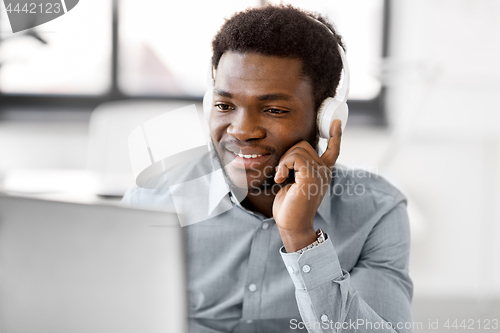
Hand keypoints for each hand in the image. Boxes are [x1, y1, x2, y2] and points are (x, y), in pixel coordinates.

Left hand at [273, 119, 341, 251]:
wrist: (292, 224)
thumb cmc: (289, 206)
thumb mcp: (295, 182)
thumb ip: (298, 168)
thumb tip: (291, 156)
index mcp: (323, 172)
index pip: (333, 150)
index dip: (335, 136)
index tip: (336, 122)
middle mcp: (324, 171)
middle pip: (304, 145)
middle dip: (288, 155)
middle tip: (282, 173)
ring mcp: (320, 173)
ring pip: (298, 149)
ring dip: (283, 161)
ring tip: (281, 178)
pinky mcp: (311, 176)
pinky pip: (294, 157)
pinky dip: (282, 166)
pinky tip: (280, 179)